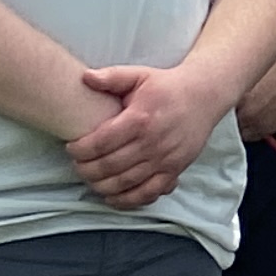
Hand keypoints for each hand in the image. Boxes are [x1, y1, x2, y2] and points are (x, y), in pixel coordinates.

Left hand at [73, 61, 232, 206]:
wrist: (204, 96)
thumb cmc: (167, 86)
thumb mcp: (139, 75)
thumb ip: (111, 77)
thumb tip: (85, 77)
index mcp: (140, 118)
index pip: (101, 142)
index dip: (80, 150)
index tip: (71, 148)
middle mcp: (152, 142)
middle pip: (109, 166)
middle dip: (86, 170)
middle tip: (77, 165)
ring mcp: (164, 159)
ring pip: (125, 183)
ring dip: (102, 186)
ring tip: (91, 180)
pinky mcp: (174, 170)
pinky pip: (149, 193)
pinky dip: (128, 200)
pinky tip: (113, 198)